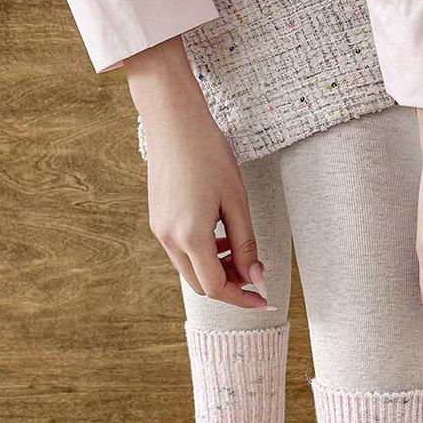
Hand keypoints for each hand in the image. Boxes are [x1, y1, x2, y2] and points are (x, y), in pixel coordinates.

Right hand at [124, 38, 270, 309]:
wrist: (174, 122)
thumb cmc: (209, 155)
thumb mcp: (236, 202)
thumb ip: (246, 245)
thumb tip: (256, 278)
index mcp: (190, 236)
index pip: (217, 287)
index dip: (243, 298)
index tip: (264, 300)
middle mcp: (169, 239)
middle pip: (202, 284)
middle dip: (231, 284)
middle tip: (256, 271)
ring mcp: (160, 230)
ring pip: (191, 269)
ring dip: (217, 268)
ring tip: (241, 250)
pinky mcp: (158, 220)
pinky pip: (182, 251)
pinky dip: (203, 254)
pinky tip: (221, 236)